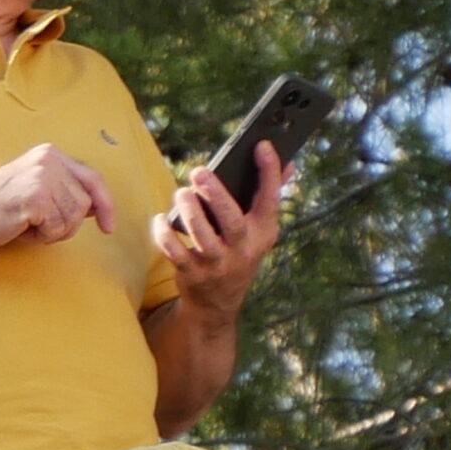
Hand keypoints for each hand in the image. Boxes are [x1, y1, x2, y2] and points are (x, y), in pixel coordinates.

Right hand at [0, 142, 115, 249]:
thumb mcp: (34, 189)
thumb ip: (63, 191)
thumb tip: (97, 207)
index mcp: (50, 155)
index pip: (93, 178)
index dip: (106, 204)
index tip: (109, 226)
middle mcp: (50, 160)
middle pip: (85, 203)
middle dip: (67, 224)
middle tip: (38, 227)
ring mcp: (43, 178)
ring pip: (74, 218)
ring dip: (53, 232)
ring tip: (27, 225)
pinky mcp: (35, 198)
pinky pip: (57, 228)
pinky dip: (41, 237)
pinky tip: (21, 228)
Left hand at [154, 141, 284, 318]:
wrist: (218, 304)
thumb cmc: (238, 254)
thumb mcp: (259, 231)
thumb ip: (269, 196)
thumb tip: (289, 162)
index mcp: (263, 232)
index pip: (270, 198)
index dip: (269, 171)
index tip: (261, 145)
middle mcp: (242, 249)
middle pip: (231, 219)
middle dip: (215, 193)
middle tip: (199, 171)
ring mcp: (217, 264)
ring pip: (201, 235)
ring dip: (189, 211)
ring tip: (181, 193)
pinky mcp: (192, 274)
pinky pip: (175, 252)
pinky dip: (164, 234)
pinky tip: (161, 219)